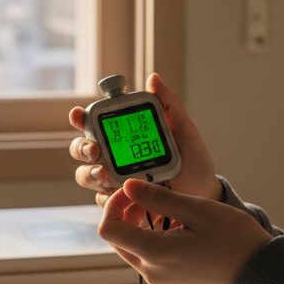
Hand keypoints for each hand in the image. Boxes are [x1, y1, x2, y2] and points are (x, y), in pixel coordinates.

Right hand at [68, 73, 221, 209]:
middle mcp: (113, 156)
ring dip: (91, 173)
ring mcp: (114, 181)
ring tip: (106, 175)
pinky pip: (101, 201)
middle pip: (81, 149)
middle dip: (82, 148)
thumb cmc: (193, 163)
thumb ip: (169, 106)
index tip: (79, 115)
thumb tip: (153, 79)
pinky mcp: (119, 204)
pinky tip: (119, 196)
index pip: (94, 123)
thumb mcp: (185, 133)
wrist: (203, 197)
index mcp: (125, 136)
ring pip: (85, 176)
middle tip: (95, 150)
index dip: (80, 118)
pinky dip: (106, 197)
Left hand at [99, 179, 270, 283]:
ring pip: (137, 253)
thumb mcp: (197, 210)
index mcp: (155, 253)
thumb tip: (128, 186)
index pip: (108, 230)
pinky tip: (183, 233)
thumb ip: (158, 198)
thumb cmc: (235, 240)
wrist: (263, 277)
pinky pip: (155, 265)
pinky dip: (158, 246)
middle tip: (150, 197)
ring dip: (143, 230)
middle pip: (120, 242)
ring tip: (171, 213)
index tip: (131, 191)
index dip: (112, 205)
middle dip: (127, 216)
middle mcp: (153, 274)